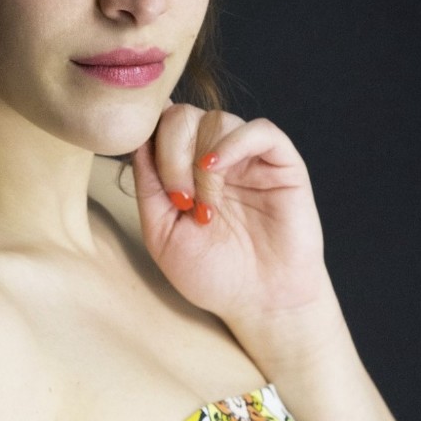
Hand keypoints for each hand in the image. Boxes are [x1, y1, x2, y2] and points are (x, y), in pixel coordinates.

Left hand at [131, 104, 330, 328]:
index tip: (158, 191)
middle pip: (184, 116)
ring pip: (217, 121)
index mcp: (185, 169)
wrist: (258, 304)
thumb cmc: (211, 274)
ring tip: (205, 207)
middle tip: (180, 202)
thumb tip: (137, 139)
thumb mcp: (161, 233)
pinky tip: (217, 170)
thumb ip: (148, 186)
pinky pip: (261, 130)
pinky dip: (235, 142)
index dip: (151, 145)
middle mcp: (216, 157)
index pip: (161, 126)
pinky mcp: (283, 165)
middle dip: (172, 155)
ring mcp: (249, 159)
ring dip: (201, 162)